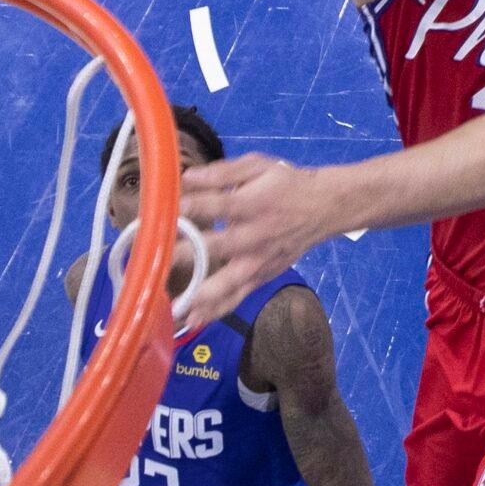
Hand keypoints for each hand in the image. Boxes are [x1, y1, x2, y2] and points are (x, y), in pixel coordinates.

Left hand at [178, 153, 347, 322]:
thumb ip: (222, 173)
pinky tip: (196, 319)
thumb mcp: (258, 166)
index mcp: (255, 203)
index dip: (196, 207)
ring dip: (204, 295)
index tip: (169, 211)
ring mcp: (261, 260)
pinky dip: (218, 309)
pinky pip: (239, 295)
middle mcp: (257, 235)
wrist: (324, 208)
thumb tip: (186, 178)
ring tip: (179, 309)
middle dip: (190, 255)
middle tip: (160, 262)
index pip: (222, 205)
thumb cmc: (285, 183)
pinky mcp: (264, 276)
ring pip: (232, 281)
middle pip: (222, 247)